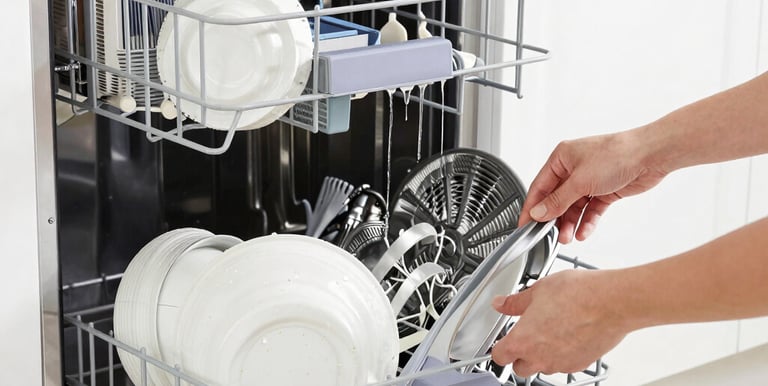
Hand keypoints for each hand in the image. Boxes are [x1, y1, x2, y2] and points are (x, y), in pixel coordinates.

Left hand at [490, 270, 627, 376]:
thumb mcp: (538, 290)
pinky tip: (569, 333)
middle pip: (520, 367)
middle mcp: (540, 357)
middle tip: (526, 334)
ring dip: (542, 354)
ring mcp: (561, 364)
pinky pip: (564, 364)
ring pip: (543, 366)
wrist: (611, 302)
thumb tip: (502, 304)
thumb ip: (515, 302)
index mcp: (523, 340)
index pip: (499, 356)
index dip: (499, 348)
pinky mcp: (580, 364)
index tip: (502, 340)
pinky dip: (562, 353)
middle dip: (520, 354)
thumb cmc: (577, 295)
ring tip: (551, 329)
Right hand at [518, 131, 667, 242]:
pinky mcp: (605, 191)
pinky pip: (591, 210)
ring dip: (570, 223)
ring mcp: (589, 180)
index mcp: (561, 158)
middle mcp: (574, 168)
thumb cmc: (617, 155)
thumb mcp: (580, 181)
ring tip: (568, 237)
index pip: (539, 187)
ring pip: (573, 207)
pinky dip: (587, 221)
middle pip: (557, 199)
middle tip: (550, 235)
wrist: (651, 155)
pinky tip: (584, 232)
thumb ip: (557, 200)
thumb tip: (538, 212)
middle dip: (554, 219)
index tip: (525, 225)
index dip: (532, 207)